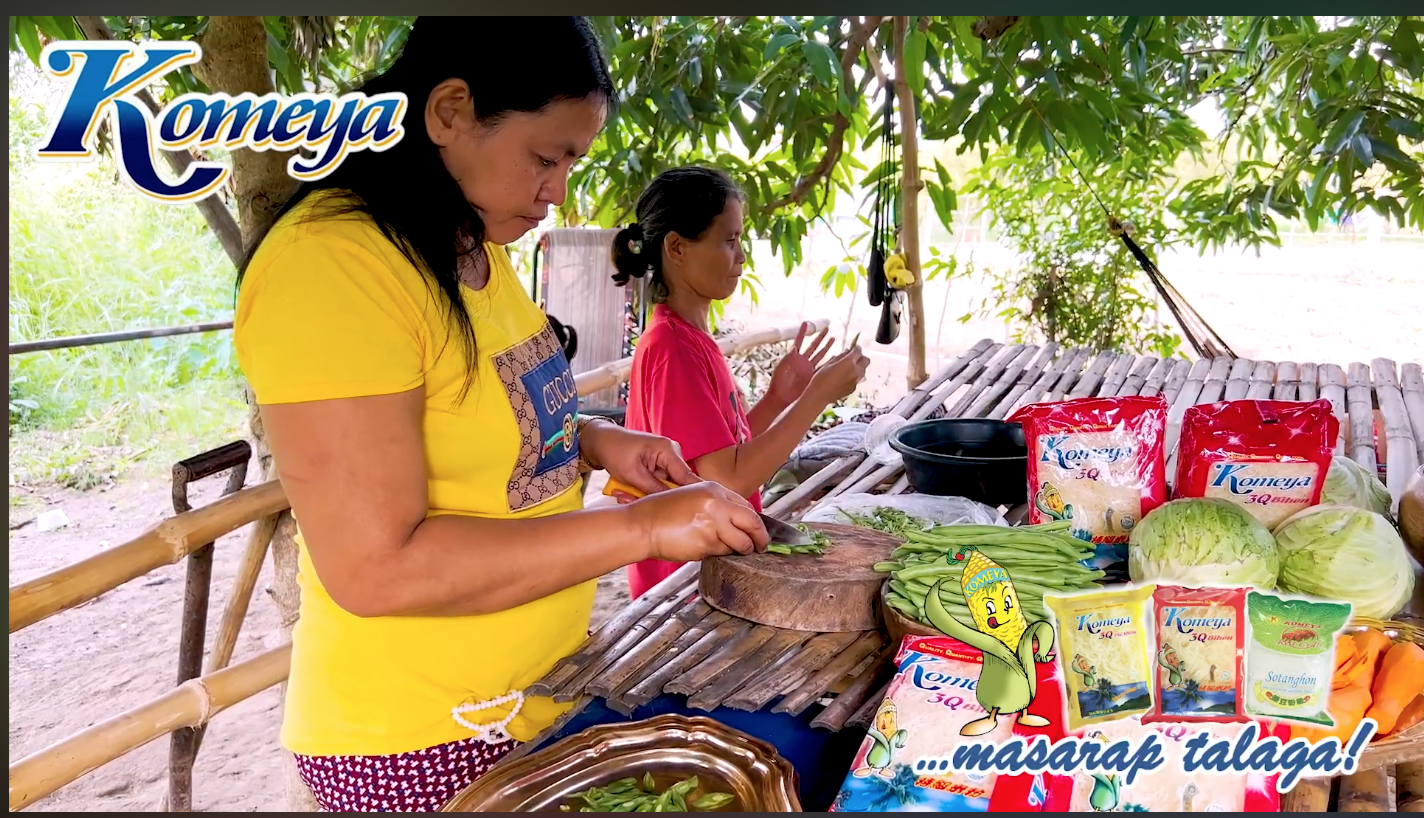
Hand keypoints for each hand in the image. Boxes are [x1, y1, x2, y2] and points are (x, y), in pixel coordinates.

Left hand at [580, 421, 698, 499]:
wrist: (602, 441)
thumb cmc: (614, 450)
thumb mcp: (633, 474)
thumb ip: (654, 490)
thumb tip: (672, 504)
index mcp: (668, 450)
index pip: (688, 477)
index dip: (691, 496)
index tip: (690, 512)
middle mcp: (671, 454)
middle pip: (676, 485)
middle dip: (657, 497)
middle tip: (633, 500)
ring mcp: (666, 460)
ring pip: (665, 488)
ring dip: (646, 495)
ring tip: (625, 494)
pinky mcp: (659, 466)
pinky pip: (657, 485)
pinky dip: (644, 491)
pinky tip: (627, 491)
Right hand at [625, 482, 769, 561]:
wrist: (641, 526)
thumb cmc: (660, 512)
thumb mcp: (691, 496)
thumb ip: (716, 505)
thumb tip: (737, 521)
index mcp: (714, 489)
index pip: (747, 507)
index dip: (755, 522)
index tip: (758, 530)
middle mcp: (717, 504)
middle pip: (753, 524)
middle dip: (760, 539)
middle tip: (761, 546)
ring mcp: (713, 525)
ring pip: (739, 543)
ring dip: (738, 550)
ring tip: (731, 551)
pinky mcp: (706, 544)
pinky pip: (721, 553)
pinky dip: (718, 554)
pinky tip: (704, 547)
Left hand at [766, 322, 833, 405]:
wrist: (781, 398)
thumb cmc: (777, 383)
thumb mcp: (781, 369)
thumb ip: (787, 358)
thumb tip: (793, 347)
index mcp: (793, 358)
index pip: (799, 342)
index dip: (802, 332)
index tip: (806, 323)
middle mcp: (802, 361)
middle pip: (813, 346)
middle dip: (820, 337)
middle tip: (827, 328)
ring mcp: (808, 369)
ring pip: (820, 355)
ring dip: (826, 347)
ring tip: (833, 338)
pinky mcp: (813, 377)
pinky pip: (823, 368)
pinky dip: (829, 363)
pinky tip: (836, 357)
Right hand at [806, 343, 869, 405]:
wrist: (819, 395)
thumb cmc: (820, 378)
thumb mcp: (828, 363)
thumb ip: (841, 356)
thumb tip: (847, 352)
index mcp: (849, 362)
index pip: (858, 351)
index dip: (856, 348)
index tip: (853, 348)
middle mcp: (856, 371)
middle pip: (866, 360)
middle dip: (861, 357)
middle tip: (854, 357)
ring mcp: (856, 381)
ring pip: (864, 370)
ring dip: (859, 367)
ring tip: (850, 368)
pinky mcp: (854, 388)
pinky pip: (858, 379)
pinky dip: (855, 376)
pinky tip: (846, 378)